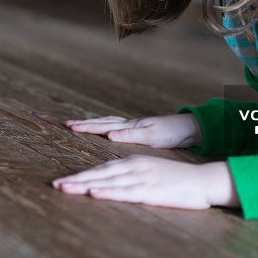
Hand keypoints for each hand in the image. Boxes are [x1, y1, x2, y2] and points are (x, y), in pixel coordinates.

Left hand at [52, 157, 238, 208]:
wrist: (202, 180)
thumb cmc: (176, 179)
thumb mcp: (149, 172)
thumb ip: (130, 175)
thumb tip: (112, 181)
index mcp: (132, 161)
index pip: (100, 169)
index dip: (81, 175)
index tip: (63, 181)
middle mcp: (132, 166)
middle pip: (98, 173)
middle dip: (76, 180)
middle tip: (55, 185)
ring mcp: (140, 178)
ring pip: (106, 182)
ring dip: (83, 185)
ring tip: (65, 188)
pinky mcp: (149, 190)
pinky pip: (124, 192)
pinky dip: (107, 192)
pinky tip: (93, 192)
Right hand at [65, 114, 201, 148]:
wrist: (190, 129)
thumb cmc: (172, 133)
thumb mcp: (152, 136)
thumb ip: (130, 135)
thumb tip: (109, 134)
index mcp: (131, 126)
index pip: (103, 125)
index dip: (86, 127)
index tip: (70, 126)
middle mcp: (130, 124)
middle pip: (102, 122)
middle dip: (84, 123)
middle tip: (68, 124)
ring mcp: (135, 126)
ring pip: (109, 123)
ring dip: (93, 123)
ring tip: (81, 124)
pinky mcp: (140, 131)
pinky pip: (116, 127)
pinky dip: (106, 127)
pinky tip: (106, 131)